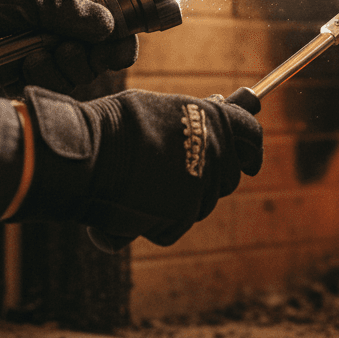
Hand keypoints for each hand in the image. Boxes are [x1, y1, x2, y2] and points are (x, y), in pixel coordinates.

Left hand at [0, 0, 136, 93]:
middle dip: (84, 61)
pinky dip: (39, 82)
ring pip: (74, 80)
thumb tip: (109, 26)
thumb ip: (69, 10)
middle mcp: (68, 38)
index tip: (112, 52)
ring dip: (57, 70)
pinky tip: (23, 67)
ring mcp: (49, 60)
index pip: (116, 33)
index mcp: (77, 13)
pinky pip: (47, 92)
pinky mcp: (29, 79)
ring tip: (32, 56)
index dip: (120, 46)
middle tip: (63, 49)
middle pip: (98, 63)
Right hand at [14, 87, 262, 248]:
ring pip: (199, 206)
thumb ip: (188, 119)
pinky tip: (129, 209)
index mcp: (211, 118)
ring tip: (140, 190)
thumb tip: (211, 113)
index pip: (251, 135)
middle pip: (226, 179)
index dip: (251, 149)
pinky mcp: (181, 213)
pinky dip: (153, 225)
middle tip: (175, 180)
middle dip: (206, 182)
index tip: (251, 161)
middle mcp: (212, 150)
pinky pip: (173, 228)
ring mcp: (199, 184)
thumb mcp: (157, 109)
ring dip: (176, 204)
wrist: (86, 153)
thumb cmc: (111, 127)